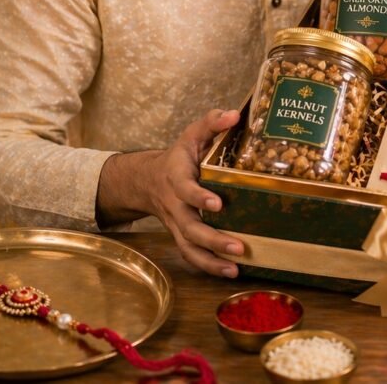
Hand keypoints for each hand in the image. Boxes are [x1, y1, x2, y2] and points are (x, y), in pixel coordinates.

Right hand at [98, 108, 243, 276]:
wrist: (148, 179)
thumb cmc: (180, 155)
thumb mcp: (193, 134)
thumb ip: (212, 122)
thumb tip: (235, 114)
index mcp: (177, 178)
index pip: (185, 190)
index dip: (199, 198)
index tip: (218, 204)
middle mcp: (175, 206)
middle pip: (190, 228)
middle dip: (213, 239)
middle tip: (238, 246)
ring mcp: (176, 224)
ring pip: (188, 248)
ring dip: (211, 261)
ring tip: (234, 269)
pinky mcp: (180, 235)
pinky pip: (190, 255)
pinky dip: (208, 266)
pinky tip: (229, 272)